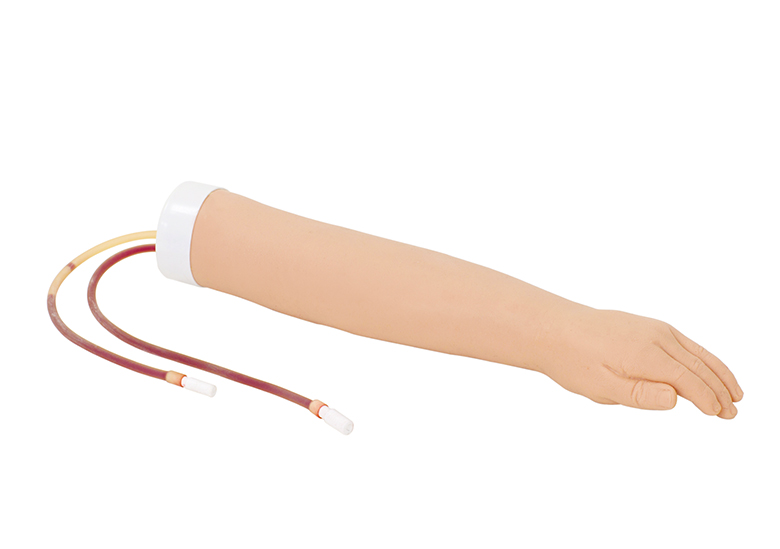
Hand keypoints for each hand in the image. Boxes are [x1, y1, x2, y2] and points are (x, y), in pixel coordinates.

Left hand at [535, 304, 743, 417]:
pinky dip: (702, 357)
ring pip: (695, 352)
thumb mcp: (601, 387)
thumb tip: (676, 399)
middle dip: (718, 389)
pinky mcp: (647, 325)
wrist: (553, 328)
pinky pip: (684, 343)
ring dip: (717, 372)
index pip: (688, 380)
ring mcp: (653, 328)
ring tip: (734, 393)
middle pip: (697, 365)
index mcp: (645, 354)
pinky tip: (707, 368)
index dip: (707, 399)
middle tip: (733, 412)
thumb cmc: (573, 360)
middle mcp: (655, 336)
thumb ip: (640, 395)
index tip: (721, 416)